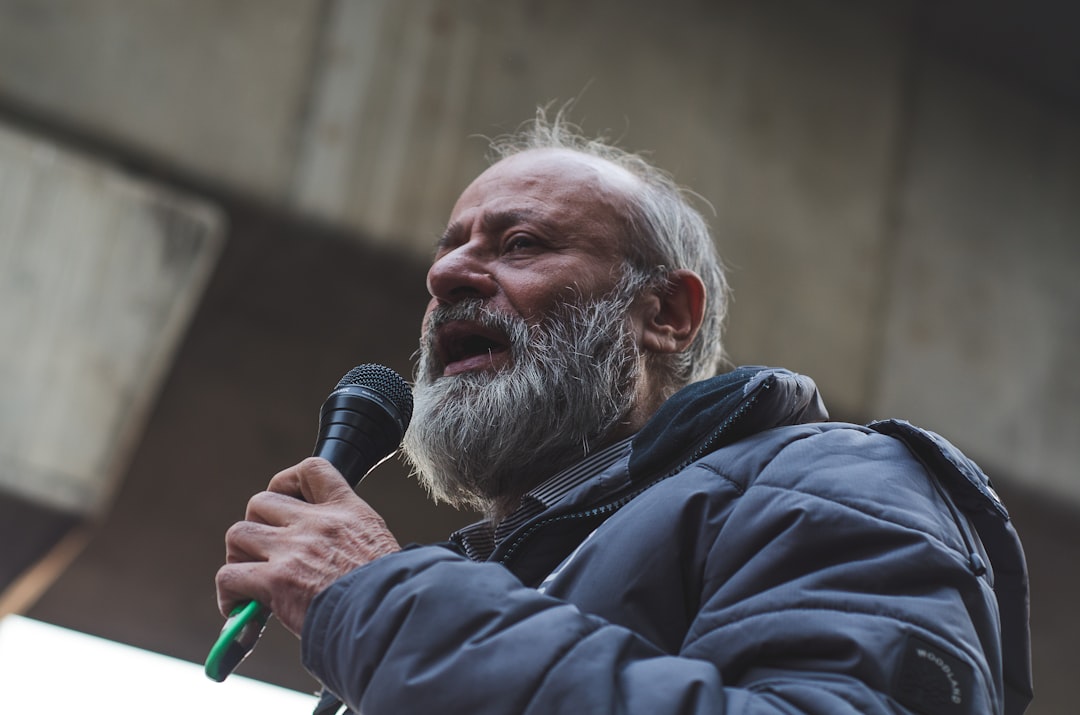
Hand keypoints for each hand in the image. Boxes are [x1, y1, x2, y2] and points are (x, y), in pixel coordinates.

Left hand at [215, 457, 400, 635]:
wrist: (390, 618)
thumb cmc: (391, 595)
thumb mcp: (379, 548)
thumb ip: (351, 542)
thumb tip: (331, 561)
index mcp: (348, 512)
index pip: (311, 470)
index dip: (287, 482)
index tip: (284, 503)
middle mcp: (318, 523)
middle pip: (261, 502)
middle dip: (256, 526)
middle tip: (262, 554)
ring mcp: (293, 549)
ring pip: (238, 534)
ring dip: (238, 556)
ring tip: (249, 578)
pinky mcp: (276, 581)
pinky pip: (230, 575)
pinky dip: (228, 592)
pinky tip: (240, 608)